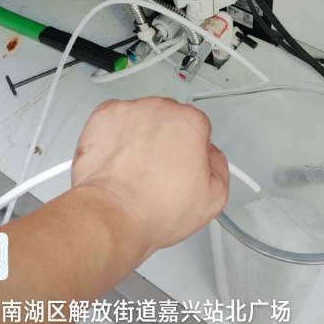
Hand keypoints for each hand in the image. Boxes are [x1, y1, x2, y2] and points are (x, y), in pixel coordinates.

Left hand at [71, 97, 228, 260]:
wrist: (113, 214)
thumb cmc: (155, 208)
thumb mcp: (214, 198)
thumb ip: (219, 166)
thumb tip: (210, 157)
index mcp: (191, 122)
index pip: (197, 127)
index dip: (190, 150)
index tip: (181, 166)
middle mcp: (161, 109)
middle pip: (168, 119)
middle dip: (164, 140)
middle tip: (157, 171)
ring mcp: (130, 110)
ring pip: (141, 118)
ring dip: (139, 136)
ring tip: (134, 168)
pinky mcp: (104, 115)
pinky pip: (114, 119)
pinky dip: (114, 135)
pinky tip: (117, 159)